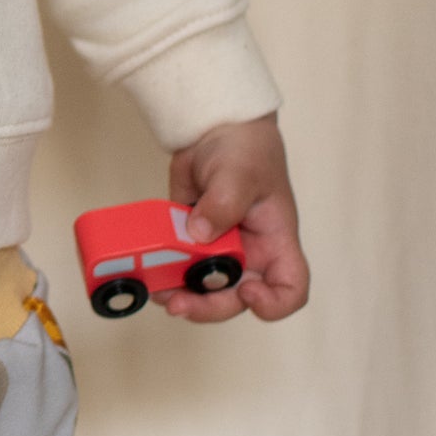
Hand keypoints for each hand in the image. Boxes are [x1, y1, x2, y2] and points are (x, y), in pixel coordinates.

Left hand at [156, 112, 308, 322]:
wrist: (216, 128)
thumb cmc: (245, 150)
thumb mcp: (239, 173)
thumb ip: (223, 204)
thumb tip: (198, 234)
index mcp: (275, 242)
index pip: (290, 289)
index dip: (273, 303)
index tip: (247, 291)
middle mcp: (249, 254)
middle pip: (236, 298)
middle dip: (209, 306)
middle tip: (180, 303)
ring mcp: (218, 249)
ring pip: (204, 289)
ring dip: (181, 295)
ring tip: (157, 292)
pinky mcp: (189, 240)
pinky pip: (178, 266)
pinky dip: (163, 274)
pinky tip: (146, 274)